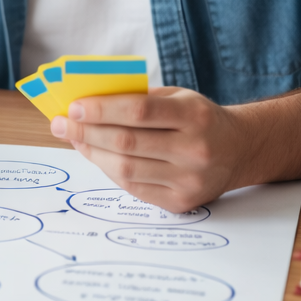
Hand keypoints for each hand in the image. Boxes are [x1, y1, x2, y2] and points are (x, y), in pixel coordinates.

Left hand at [49, 87, 245, 212]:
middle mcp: (194, 150)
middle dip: (86, 132)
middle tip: (60, 124)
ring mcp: (189, 180)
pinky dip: (109, 170)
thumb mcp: (178, 97)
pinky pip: (134, 188)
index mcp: (194, 116)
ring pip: (126, 169)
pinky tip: (95, 156)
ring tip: (73, 139)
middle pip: (127, 142)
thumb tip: (87, 103)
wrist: (240, 150)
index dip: (101, 109)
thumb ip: (138, 98)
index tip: (73, 107)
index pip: (138, 111)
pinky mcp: (182, 203)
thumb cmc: (199, 117)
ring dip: (92, 153)